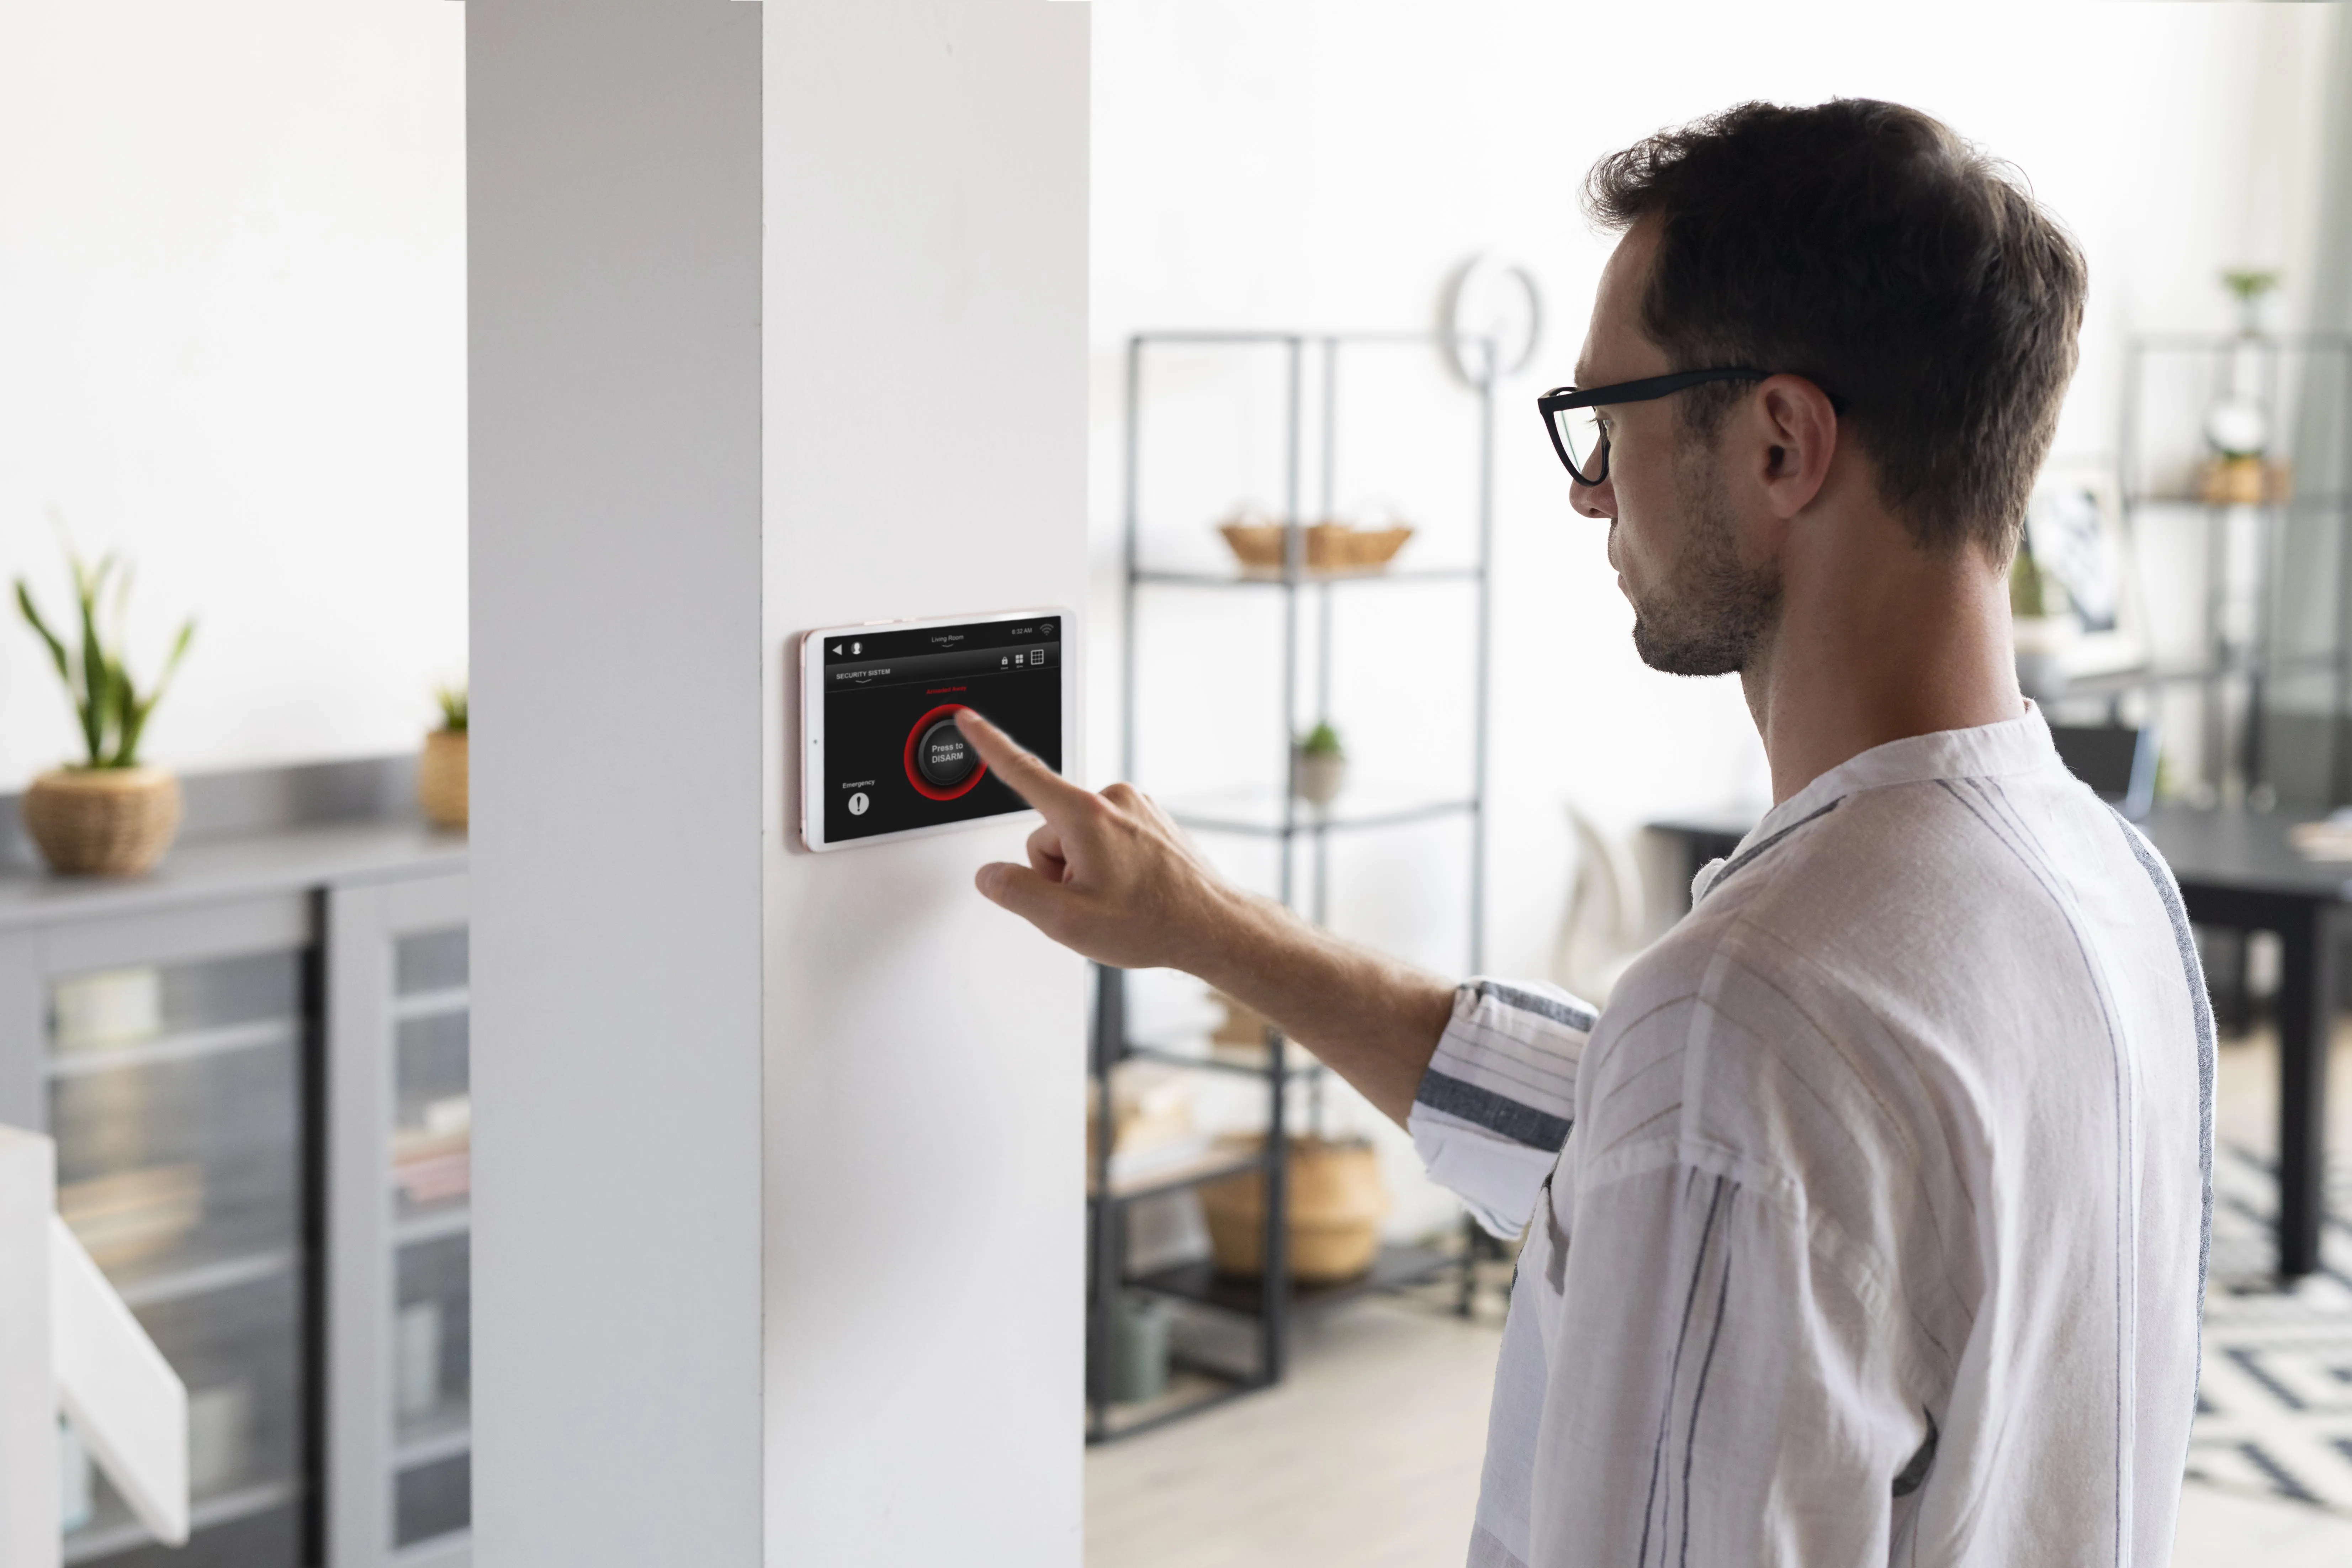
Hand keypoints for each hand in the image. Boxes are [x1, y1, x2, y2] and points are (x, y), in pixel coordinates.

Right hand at [954, 709, 1242, 970]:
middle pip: (1049, 830)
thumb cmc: (1154, 921)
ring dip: (1084, 869)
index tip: (969, 718)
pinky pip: (1106, 838)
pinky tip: (1130, 892)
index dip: (988, 744)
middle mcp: (1112, 800)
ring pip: (1078, 837)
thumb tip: (991, 875)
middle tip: (1090, 901)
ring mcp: (1135, 808)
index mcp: (1085, 815)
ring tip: (1117, 899)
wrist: (1213, 927)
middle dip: (1057, 869)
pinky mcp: (1150, 820)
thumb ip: (1015, 893)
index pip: (1022, 771)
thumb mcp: (1066, 921)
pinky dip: (1108, 865)